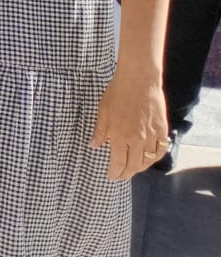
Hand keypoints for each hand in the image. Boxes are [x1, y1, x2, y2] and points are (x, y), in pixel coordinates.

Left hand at [90, 66, 169, 181]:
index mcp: (119, 135)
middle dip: (126, 174)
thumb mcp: (103, 111)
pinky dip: (155, 158)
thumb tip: (94, 145)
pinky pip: (160, 151)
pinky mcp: (162, 131)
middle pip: (133, 165)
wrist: (139, 80)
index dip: (115, 172)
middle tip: (121, 176)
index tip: (111, 176)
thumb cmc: (117, 93)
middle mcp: (137, 139)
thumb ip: (100, 131)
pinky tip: (149, 159)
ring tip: (133, 169)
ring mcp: (151, 136)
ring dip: (140, 168)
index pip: (118, 162)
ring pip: (148, 160)